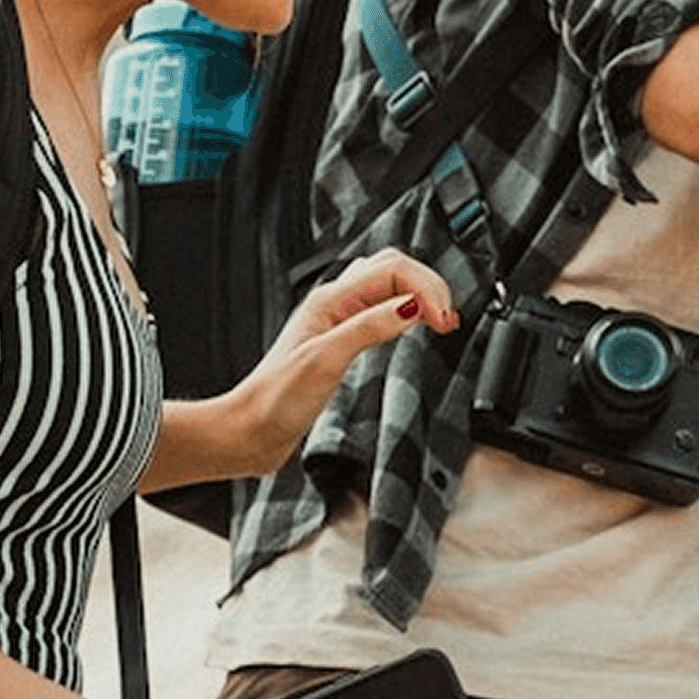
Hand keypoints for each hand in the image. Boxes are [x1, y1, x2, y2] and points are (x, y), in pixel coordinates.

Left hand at [217, 250, 453, 467]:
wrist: (251, 431)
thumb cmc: (275, 400)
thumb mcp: (325, 361)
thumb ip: (368, 328)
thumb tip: (411, 307)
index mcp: (330, 299)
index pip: (393, 270)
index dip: (426, 289)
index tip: (444, 321)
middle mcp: (334, 303)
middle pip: (393, 268)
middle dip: (428, 285)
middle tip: (448, 319)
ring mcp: (338, 320)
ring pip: (388, 284)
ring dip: (419, 293)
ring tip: (440, 318)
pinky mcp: (341, 340)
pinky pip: (381, 308)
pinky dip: (406, 310)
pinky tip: (413, 325)